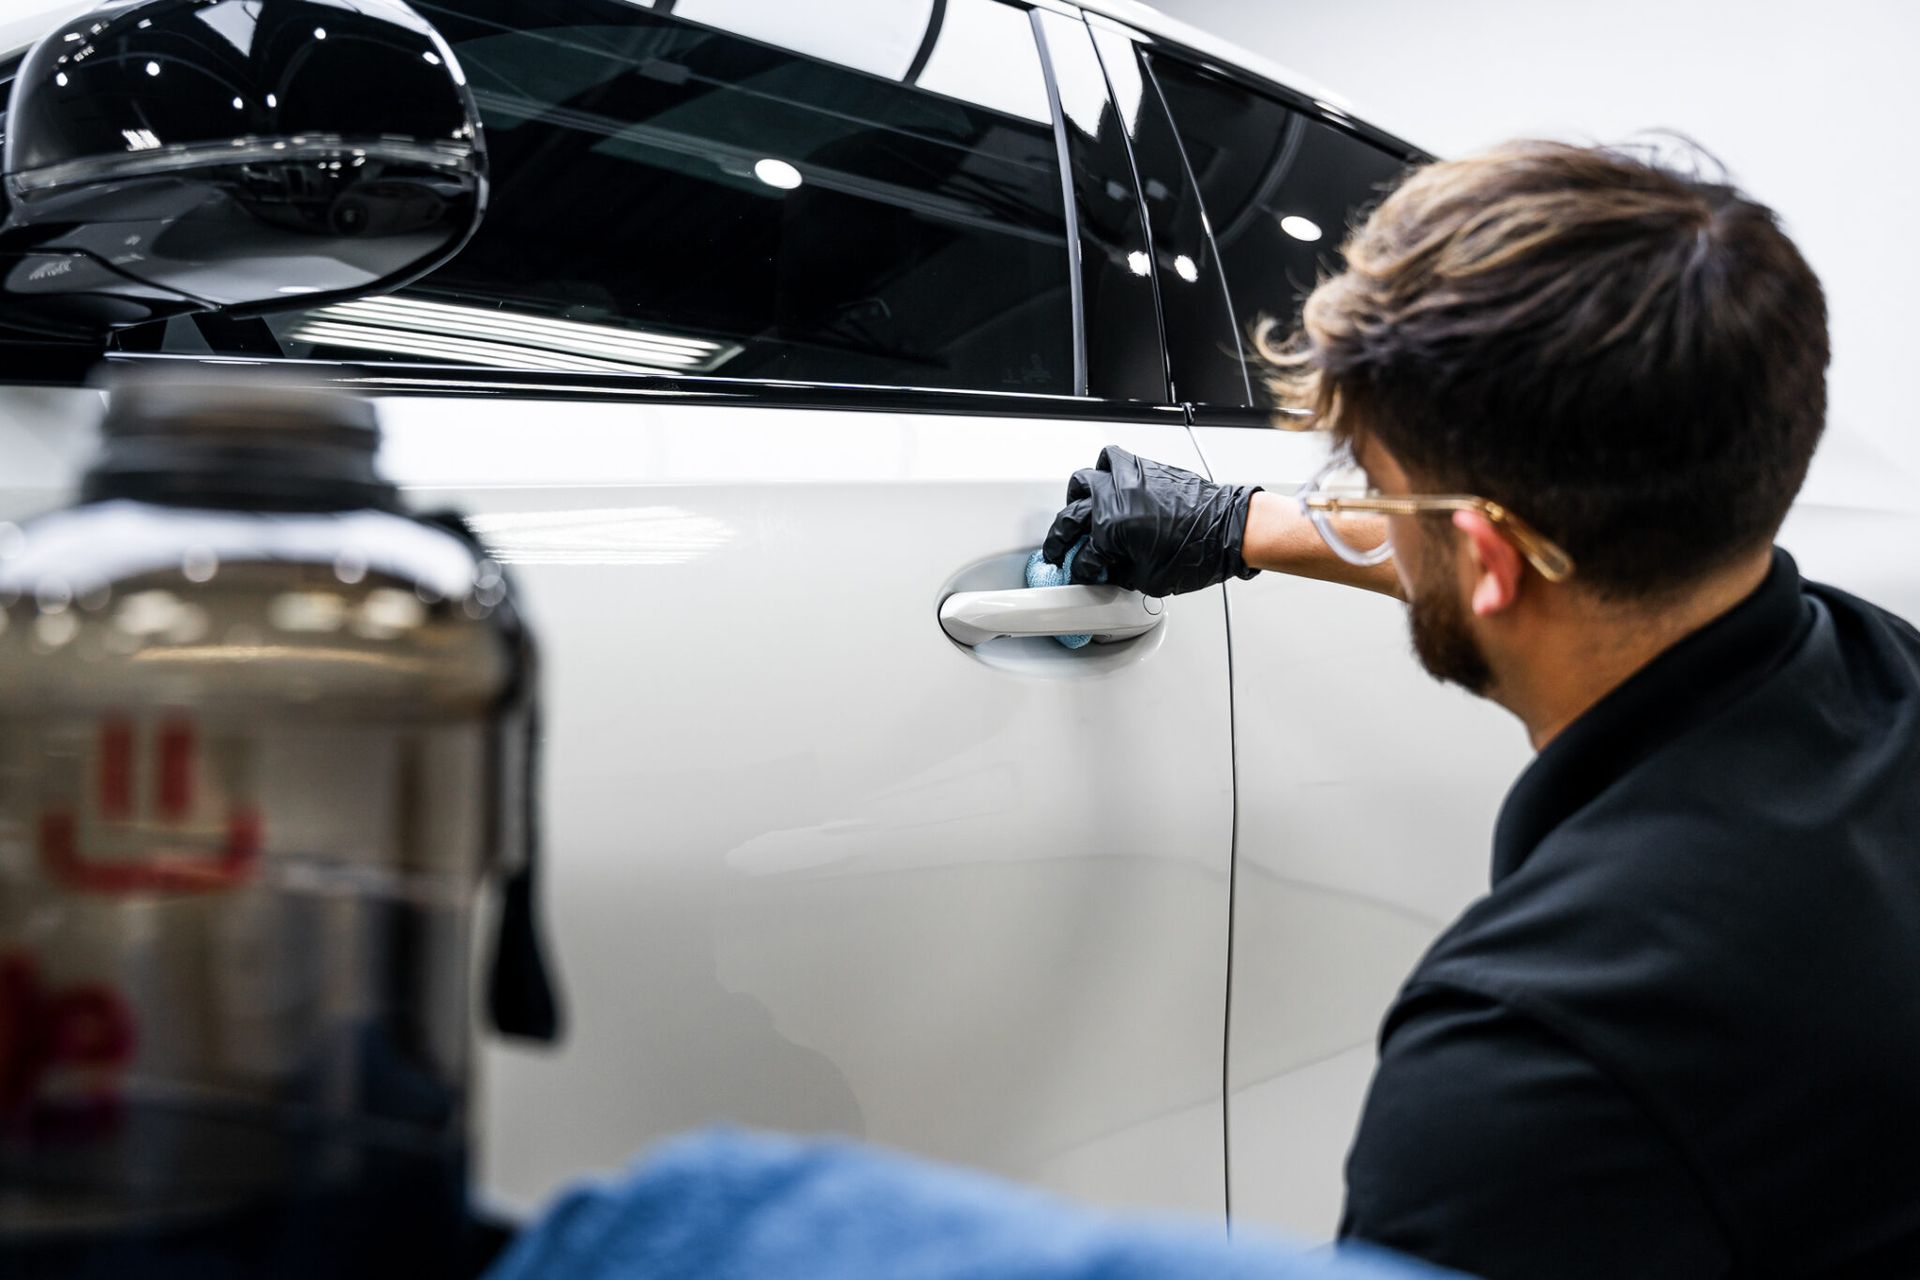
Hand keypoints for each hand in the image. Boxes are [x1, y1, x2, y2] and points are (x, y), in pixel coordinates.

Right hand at [1043, 446, 1261, 596]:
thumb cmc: (1199, 551)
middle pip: (1071, 517)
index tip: (1082, 576)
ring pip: (1085, 480)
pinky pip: (1114, 462)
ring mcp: (1127, 479)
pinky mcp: (1144, 468)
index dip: (1081, 573)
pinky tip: (1109, 487)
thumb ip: (1119, 574)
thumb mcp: (1149, 578)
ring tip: (1078, 510)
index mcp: (1110, 528)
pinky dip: (1106, 474)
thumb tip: (1109, 571)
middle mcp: (1113, 498)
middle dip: (1061, 538)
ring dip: (1078, 498)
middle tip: (1059, 549)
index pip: (1082, 557)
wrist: (1230, 528)